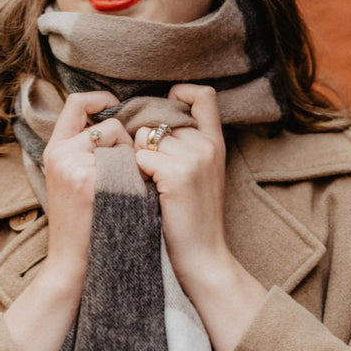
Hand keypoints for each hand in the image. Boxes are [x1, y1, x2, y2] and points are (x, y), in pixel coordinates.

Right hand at [5, 90, 132, 350]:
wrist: (74, 267)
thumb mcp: (71, 182)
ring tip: (125, 192)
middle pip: (109, 126)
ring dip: (134, 164)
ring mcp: (76, 167)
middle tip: (127, 175)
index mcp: (55, 150)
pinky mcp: (91, 183)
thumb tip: (115, 127)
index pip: (76, 104)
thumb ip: (85, 153)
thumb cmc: (82, 227)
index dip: (100, 99)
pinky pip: (128, 164)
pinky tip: (132, 200)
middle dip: (127, 146)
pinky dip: (137, 179)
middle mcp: (61, 154)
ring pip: (122, 145)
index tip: (116, 106)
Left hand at [134, 84, 266, 350]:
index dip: (180, 93)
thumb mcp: (199, 175)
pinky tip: (144, 193)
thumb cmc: (190, 218)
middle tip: (147, 169)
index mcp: (215, 142)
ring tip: (149, 186)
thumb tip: (149, 125)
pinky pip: (139, 158)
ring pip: (146, 137)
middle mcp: (207, 145)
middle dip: (145, 138)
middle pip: (160, 120)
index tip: (163, 110)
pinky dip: (134, 174)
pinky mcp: (176, 174)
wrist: (201, 257)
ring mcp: (194, 158)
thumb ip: (184, 147)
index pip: (204, 95)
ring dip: (137, 158)